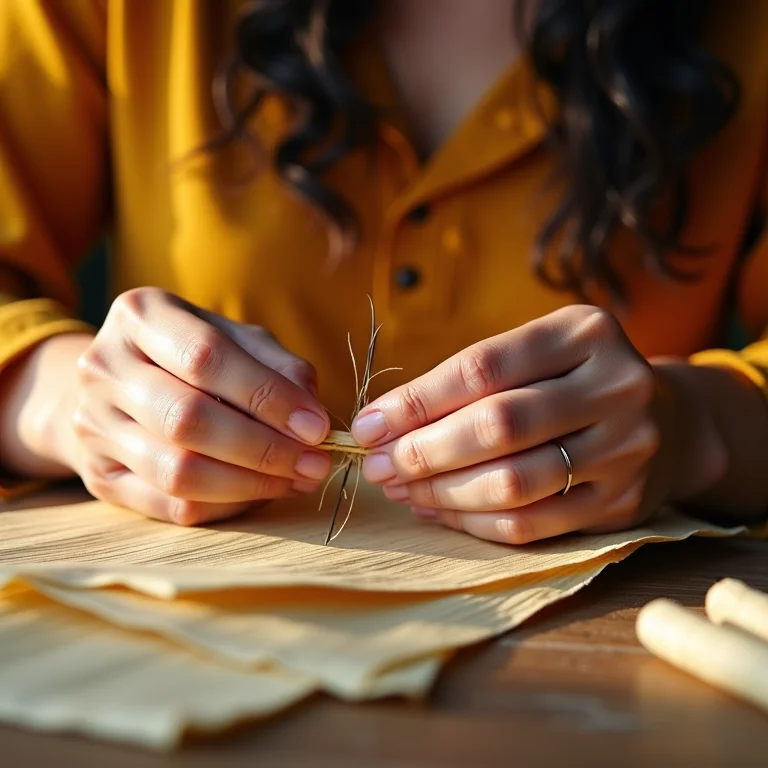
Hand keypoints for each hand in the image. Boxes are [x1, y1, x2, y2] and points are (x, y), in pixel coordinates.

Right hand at [66, 288, 330, 524]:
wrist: (124, 386)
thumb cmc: (197, 358)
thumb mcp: (240, 341)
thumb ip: (280, 368)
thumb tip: (312, 418)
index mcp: (141, 315)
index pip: (206, 357)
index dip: (268, 396)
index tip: (317, 426)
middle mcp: (105, 367)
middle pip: (187, 418)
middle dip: (264, 448)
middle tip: (314, 463)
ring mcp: (93, 425)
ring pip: (177, 470)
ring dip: (250, 483)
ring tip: (296, 480)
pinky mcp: (100, 476)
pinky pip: (171, 505)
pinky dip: (227, 505)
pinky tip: (261, 493)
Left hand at [352, 305, 722, 544]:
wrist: (667, 420)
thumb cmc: (573, 379)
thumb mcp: (536, 352)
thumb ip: (469, 379)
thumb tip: (383, 424)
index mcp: (585, 332)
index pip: (483, 367)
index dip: (417, 401)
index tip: (369, 424)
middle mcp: (616, 386)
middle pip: (499, 426)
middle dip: (423, 452)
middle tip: (378, 466)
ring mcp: (626, 448)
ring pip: (513, 483)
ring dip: (441, 493)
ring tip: (401, 490)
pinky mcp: (622, 501)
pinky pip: (533, 524)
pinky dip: (474, 522)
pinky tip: (439, 511)